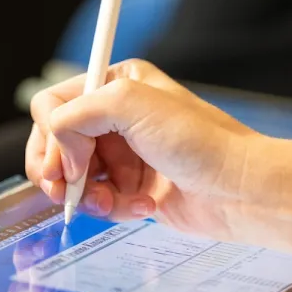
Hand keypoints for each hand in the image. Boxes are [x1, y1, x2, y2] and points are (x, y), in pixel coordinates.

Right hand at [25, 59, 257, 237]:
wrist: (239, 190)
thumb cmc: (201, 141)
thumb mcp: (131, 105)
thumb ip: (76, 115)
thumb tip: (57, 153)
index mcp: (115, 84)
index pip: (53, 105)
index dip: (52, 136)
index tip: (67, 163)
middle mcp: (116, 117)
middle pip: (54, 143)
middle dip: (59, 171)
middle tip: (67, 192)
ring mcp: (123, 154)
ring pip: (73, 178)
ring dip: (89, 195)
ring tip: (113, 202)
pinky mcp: (131, 188)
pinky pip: (99, 201)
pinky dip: (113, 208)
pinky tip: (142, 206)